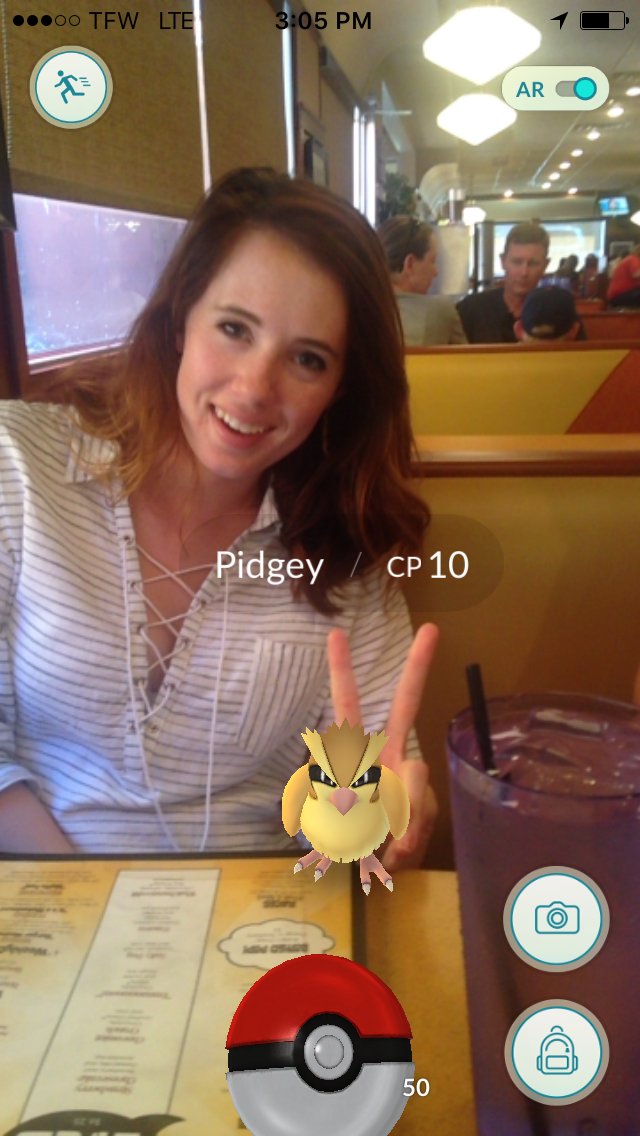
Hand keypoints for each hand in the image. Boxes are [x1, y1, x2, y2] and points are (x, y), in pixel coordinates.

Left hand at [327, 622, 439, 872]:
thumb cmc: (350, 837)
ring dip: (397, 821)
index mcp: (352, 752)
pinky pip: (421, 818)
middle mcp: (385, 755)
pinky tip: (394, 852)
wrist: (370, 869)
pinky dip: (406, 842)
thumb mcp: (345, 828)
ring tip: (379, 845)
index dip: (341, 671)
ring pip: (417, 782)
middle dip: (418, 667)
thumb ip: (357, 817)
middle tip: (432, 629)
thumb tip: (406, 828)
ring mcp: (408, 776)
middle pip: (405, 706)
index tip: (336, 634)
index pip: (347, 706)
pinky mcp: (426, 801)